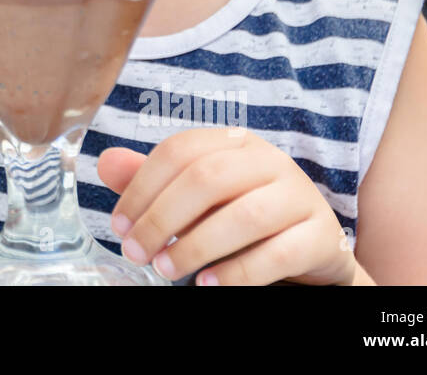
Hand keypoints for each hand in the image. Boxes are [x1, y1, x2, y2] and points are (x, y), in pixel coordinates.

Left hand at [98, 128, 358, 285]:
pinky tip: (208, 284)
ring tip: (166, 270)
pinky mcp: (320, 235)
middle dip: (163, 218)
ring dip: (197, 246)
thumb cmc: (239, 213)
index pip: (179, 151)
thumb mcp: (195, 196)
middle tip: (137, 252)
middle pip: (207, 179)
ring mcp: (299, 195)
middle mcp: (269, 160)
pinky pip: (279, 253)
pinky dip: (239, 272)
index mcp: (234, 141)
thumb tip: (105, 163)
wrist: (309, 246)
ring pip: (245, 216)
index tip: (119, 226)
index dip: (142, 188)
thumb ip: (153, 180)